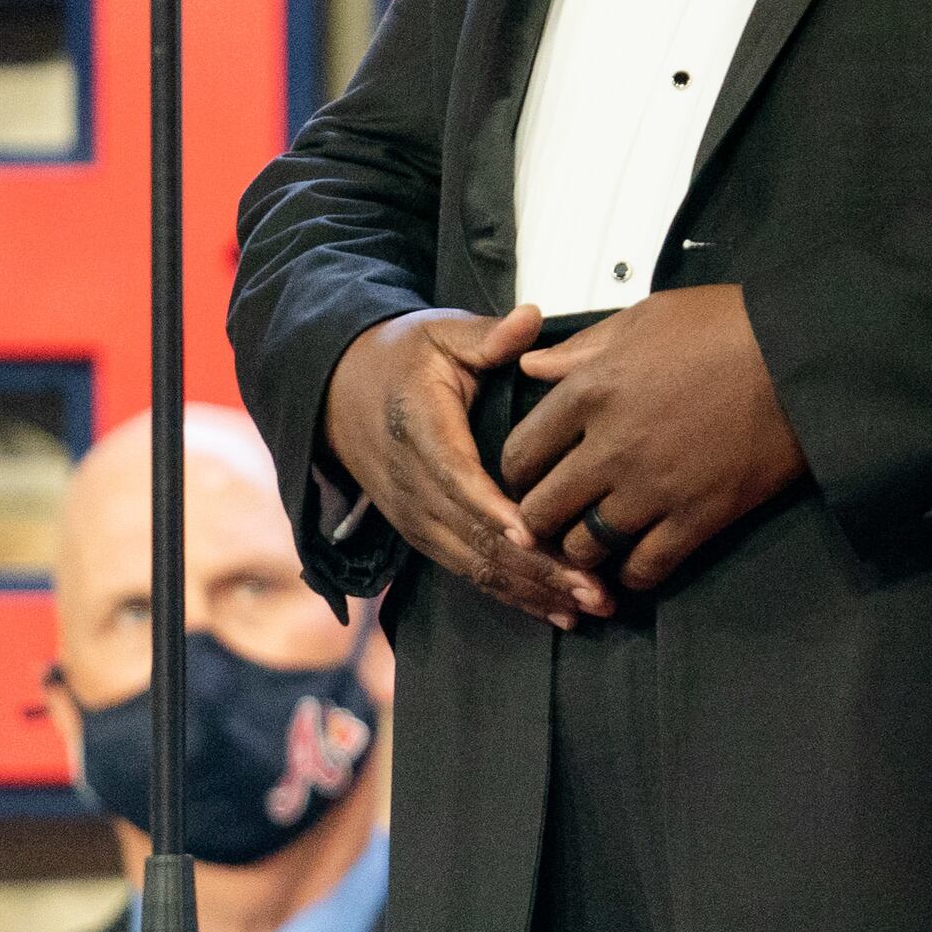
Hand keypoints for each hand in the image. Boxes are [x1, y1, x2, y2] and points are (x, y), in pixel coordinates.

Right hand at [323, 306, 611, 627]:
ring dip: (532, 591)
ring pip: (475, 564)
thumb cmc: (400, 359)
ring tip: (589, 607)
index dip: (493, 511)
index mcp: (419, 430)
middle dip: (536, 568)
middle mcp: (413, 484)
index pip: (457, 478)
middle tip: (594, 589)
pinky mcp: (421, 534)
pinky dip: (512, 594)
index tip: (534, 534)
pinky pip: (468, 571)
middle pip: (475, 536)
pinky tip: (556, 610)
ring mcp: (414, 516)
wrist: (336, 391)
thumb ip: (486, 334)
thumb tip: (530, 320)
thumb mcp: (439, 334)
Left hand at [499, 286, 808, 591]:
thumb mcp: (646, 317)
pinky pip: (644, 567)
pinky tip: (636, 561)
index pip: (520, 453)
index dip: (519, 471)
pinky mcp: (696, 518)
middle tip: (558, 516)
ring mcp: (652, 489)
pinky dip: (633, 573)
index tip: (534, 475)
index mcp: (590, 391)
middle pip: (542, 510)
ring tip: (596, 540)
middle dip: (541, 518)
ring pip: (585, 547)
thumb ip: (583, 348)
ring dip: (583, 548)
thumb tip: (532, 367)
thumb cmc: (725, 326)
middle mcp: (610, 447)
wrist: (801, 358)